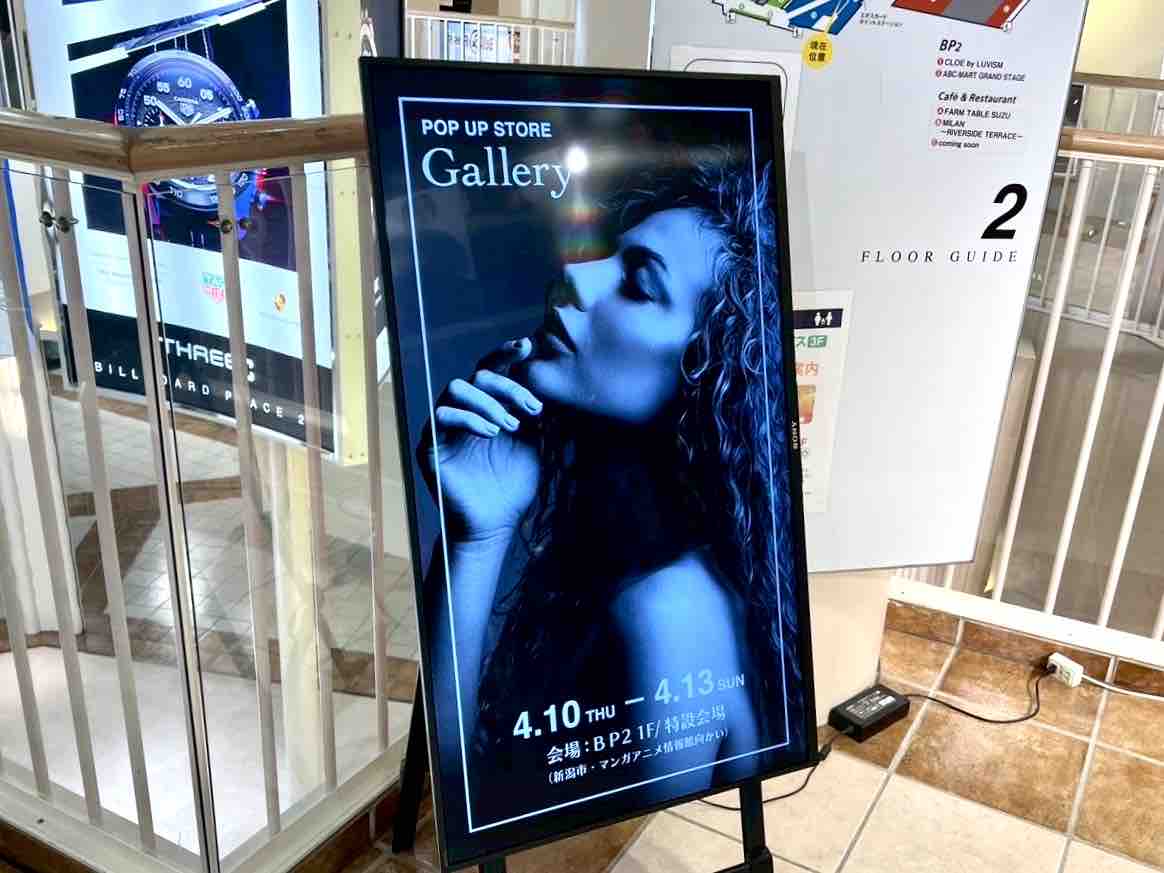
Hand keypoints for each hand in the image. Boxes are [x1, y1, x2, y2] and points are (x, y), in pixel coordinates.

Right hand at [418, 338, 542, 541]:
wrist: (494, 523)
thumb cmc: (512, 485)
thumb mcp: (535, 446)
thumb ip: (538, 416)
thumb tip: (552, 385)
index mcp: (487, 406)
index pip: (492, 370)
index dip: (506, 354)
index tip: (527, 346)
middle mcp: (463, 411)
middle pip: (477, 375)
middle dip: (507, 386)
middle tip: (531, 409)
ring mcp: (444, 427)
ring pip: (455, 388)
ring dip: (487, 402)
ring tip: (509, 426)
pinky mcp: (430, 445)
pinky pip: (443, 417)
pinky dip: (470, 419)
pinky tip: (492, 434)